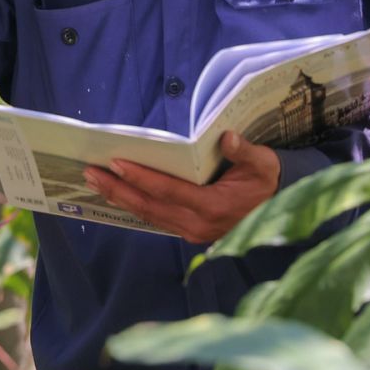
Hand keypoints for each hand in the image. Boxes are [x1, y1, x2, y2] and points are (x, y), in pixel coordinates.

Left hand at [84, 131, 280, 243]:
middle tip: (89, 173)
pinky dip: (134, 206)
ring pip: (148, 215)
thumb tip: (228, 137)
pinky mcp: (189, 233)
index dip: (141, 177)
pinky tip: (117, 194)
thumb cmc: (266, 182)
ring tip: (95, 181)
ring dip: (120, 198)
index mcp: (214, 206)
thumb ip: (246, 152)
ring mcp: (192, 232)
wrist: (279, 209)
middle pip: (149, 206)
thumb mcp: (265, 164)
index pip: (168, 190)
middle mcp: (198, 224)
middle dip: (117, 189)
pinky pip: (156, 219)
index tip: (116, 163)